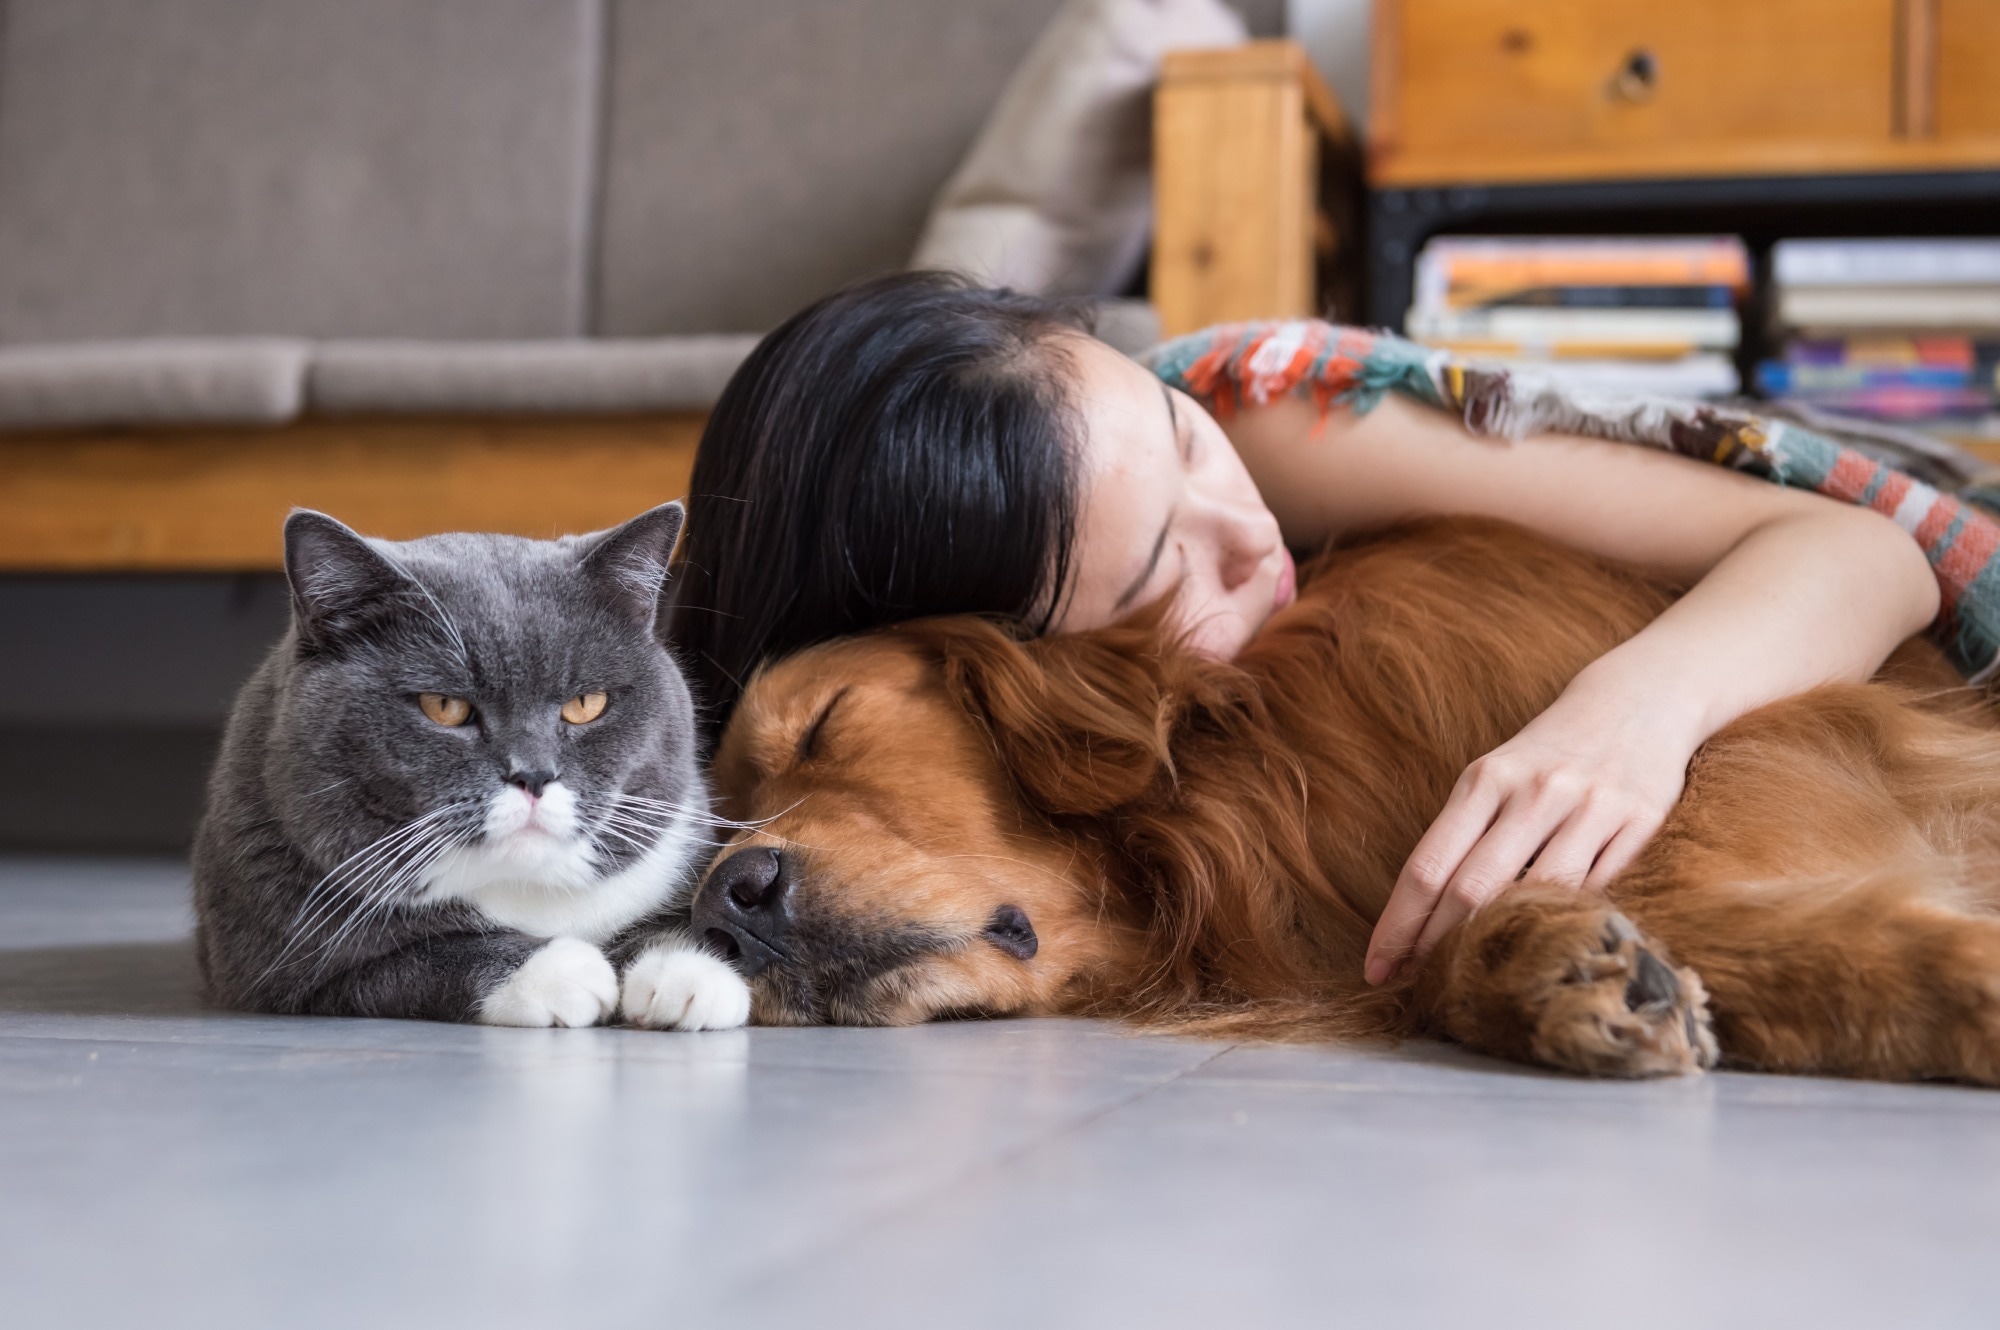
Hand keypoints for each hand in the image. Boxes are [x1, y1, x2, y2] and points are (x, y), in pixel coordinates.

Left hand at [1363, 686, 1696, 985]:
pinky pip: (1600, 890)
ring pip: (1538, 894)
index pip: (1428, 866)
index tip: (1377, 968)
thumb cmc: (1548, 753)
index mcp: (1485, 780)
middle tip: (1419, 988)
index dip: (1398, 925)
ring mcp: (1590, 807)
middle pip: (1472, 889)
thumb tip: (1422, 915)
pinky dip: (1569, 925)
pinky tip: (1549, 954)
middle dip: (1437, 948)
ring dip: (1505, 947)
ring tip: (1479, 984)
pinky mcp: (1641, 823)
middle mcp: (1534, 792)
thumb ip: (1464, 834)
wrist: (1637, 700)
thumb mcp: (1495, 776)